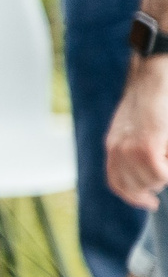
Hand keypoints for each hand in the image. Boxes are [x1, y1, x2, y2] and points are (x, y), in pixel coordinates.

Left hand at [110, 56, 167, 208]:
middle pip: (134, 186)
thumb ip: (137, 146)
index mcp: (113, 145)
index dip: (133, 197)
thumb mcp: (137, 125)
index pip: (117, 182)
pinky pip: (159, 173)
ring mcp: (130, 146)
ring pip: (149, 181)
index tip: (150, 203)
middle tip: (165, 162)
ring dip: (163, 174)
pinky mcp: (146, 143)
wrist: (153, 74)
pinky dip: (167, 170)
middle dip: (155, 182)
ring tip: (167, 151)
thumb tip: (151, 175)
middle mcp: (116, 148)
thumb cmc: (154, 99)